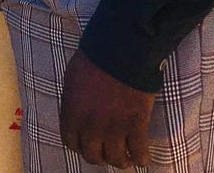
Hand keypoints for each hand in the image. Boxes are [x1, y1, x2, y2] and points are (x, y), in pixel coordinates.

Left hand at [60, 50, 153, 168]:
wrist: (119, 52)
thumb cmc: (93, 59)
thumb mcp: (71, 79)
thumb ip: (72, 102)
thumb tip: (75, 114)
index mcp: (72, 113)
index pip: (71, 143)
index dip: (80, 146)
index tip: (87, 144)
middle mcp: (91, 126)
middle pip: (93, 156)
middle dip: (99, 156)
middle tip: (106, 152)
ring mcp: (114, 128)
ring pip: (116, 159)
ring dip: (121, 160)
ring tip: (125, 157)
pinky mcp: (136, 126)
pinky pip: (139, 153)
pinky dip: (141, 158)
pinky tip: (142, 157)